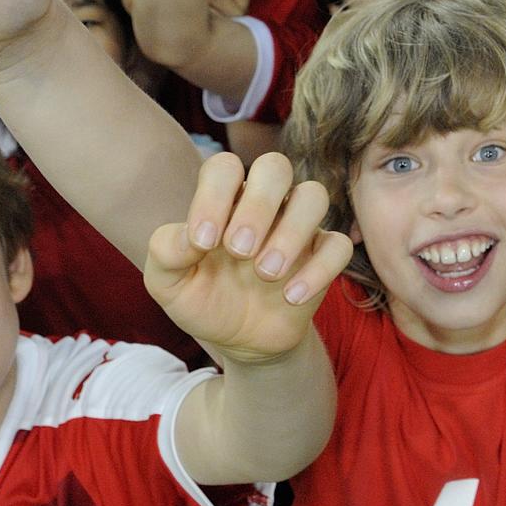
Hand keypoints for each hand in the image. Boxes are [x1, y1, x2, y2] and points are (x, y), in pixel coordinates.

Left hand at [146, 154, 352, 362]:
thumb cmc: (202, 298)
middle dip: (258, 206)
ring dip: (291, 232)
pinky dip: (319, 269)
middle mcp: (265, 203)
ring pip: (314, 195)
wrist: (238, 339)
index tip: (202, 243)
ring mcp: (297, 226)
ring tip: (266, 274)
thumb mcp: (167, 282)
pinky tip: (292, 297)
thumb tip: (189, 237)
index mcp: (225, 199)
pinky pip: (338, 245)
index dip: (213, 196)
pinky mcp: (323, 255)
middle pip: (275, 166)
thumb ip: (167, 251)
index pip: (224, 167)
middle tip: (238, 252)